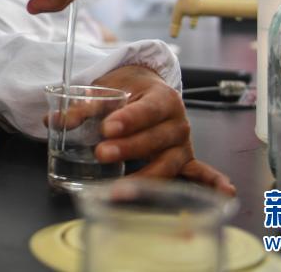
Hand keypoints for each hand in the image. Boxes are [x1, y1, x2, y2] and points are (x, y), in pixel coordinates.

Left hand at [89, 66, 235, 195]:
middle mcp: (177, 122)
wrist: (146, 88)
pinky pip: (199, 172)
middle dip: (129, 148)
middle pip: (156, 139)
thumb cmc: (126, 90)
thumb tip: (55, 121)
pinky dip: (212, 181)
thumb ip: (82, 107)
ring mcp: (182, 143)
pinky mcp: (184, 160)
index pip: (146, 109)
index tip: (107, 128)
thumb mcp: (105, 91)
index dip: (128, 119)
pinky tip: (225, 192)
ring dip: (146, 176)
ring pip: (168, 163)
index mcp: (162, 98)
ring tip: (121, 187)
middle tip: (101, 152)